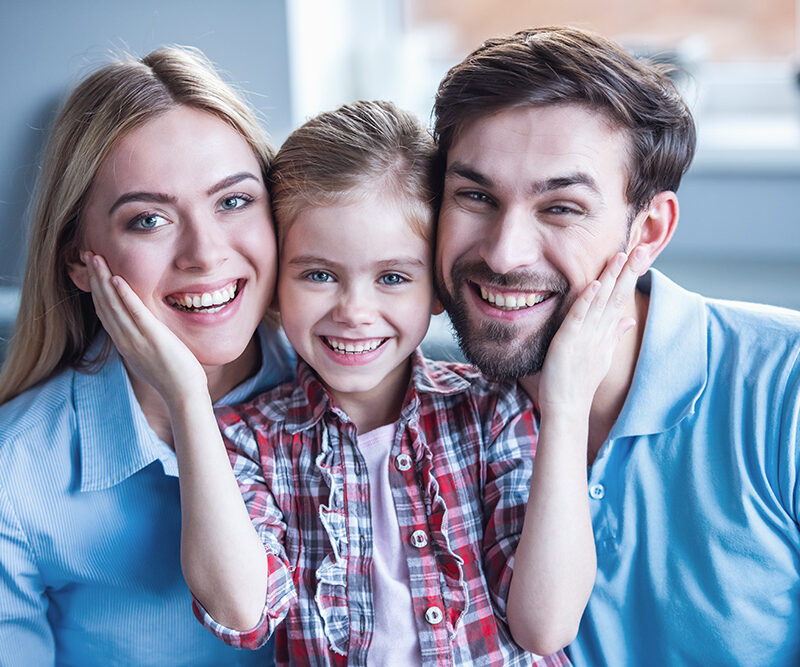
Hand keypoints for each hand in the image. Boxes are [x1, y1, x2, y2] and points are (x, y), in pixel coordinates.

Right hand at [84, 252, 207, 404]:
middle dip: (94, 279)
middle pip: (103, 304)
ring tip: (95, 258)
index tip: (92, 272)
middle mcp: (124, 340)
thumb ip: (142, 342)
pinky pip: (134, 312)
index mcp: (124, 343)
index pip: (104, 312)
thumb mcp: (149, 356)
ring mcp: (136, 339)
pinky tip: (116, 279)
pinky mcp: (152, 337)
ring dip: (103, 279)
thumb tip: (142, 331)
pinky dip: (124, 295)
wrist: (182, 393)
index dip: (96, 291)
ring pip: (113, 304)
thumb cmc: (173, 377)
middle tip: (88, 256)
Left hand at [536, 247, 646, 415]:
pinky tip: (595, 285)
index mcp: (606, 333)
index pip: (621, 298)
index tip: (641, 255)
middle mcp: (600, 332)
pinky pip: (579, 318)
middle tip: (643, 248)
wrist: (568, 408)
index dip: (631, 276)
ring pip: (601, 302)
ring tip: (621, 256)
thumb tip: (629, 320)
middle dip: (630, 271)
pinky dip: (587, 301)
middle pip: (618, 296)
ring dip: (611, 279)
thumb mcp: (600, 354)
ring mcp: (586, 337)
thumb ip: (614, 334)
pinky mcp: (568, 342)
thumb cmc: (579, 382)